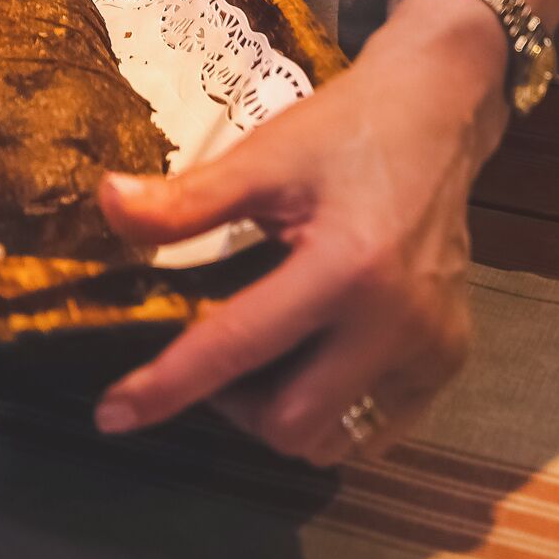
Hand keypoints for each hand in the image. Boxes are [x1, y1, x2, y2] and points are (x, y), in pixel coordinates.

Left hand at [90, 0, 512, 460]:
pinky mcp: (449, 361)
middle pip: (291, 424)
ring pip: (333, 441)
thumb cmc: (344, 132)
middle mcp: (397, 324)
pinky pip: (377, 430)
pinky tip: (316, 360)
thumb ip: (187, 199)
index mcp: (346, 268)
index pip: (238, 349)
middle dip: (235, 406)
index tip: (114, 415)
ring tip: (266, 359)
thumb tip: (108, 204)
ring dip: (284, 416)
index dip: (168, 386)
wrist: (436, 117)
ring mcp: (431, 350)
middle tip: (214, 354)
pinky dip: (333, 412)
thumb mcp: (262, 157)